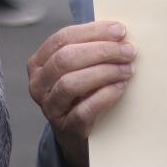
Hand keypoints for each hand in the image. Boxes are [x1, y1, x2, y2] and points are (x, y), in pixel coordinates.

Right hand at [28, 21, 135, 166]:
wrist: (77, 136)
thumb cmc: (81, 93)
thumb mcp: (78, 69)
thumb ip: (90, 49)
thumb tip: (118, 33)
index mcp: (39, 62)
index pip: (63, 38)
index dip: (92, 31)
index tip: (119, 30)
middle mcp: (38, 84)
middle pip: (66, 59)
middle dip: (101, 51)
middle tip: (128, 50)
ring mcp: (49, 108)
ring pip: (71, 83)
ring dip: (104, 72)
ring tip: (126, 69)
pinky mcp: (65, 129)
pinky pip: (83, 110)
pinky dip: (104, 96)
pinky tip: (120, 88)